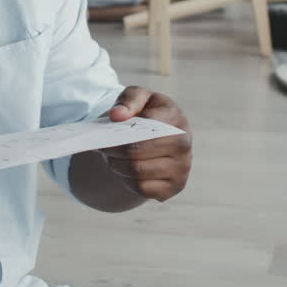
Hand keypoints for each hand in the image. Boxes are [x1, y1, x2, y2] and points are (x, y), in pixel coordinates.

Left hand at [98, 86, 192, 201]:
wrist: (159, 136)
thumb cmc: (147, 113)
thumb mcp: (138, 97)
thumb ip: (128, 100)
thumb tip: (117, 115)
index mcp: (175, 118)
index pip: (145, 127)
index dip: (121, 130)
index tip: (106, 131)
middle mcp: (183, 143)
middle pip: (136, 151)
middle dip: (114, 149)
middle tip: (103, 146)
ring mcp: (182, 167)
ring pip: (138, 171)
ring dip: (117, 165)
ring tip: (112, 157)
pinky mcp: (175, 186)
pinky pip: (143, 189)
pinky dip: (128, 181)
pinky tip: (127, 170)